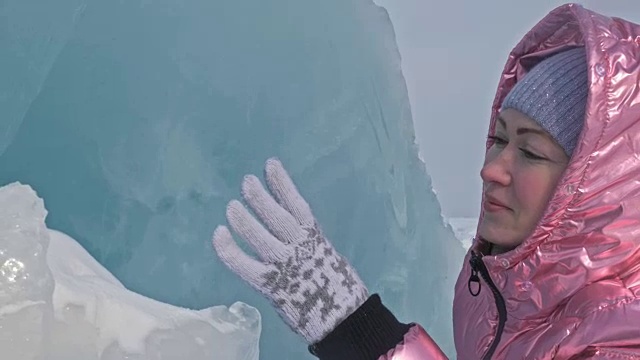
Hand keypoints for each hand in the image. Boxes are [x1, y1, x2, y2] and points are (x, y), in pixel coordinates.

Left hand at [212, 158, 368, 342]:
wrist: (344, 320)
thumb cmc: (338, 287)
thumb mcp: (328, 255)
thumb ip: (309, 242)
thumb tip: (296, 231)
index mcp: (316, 239)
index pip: (297, 205)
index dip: (283, 184)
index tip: (271, 165)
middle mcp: (299, 248)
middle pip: (277, 217)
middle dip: (261, 198)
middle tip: (246, 182)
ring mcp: (284, 267)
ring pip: (260, 237)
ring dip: (244, 220)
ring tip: (232, 205)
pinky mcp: (269, 286)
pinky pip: (244, 265)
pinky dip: (229, 249)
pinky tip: (219, 234)